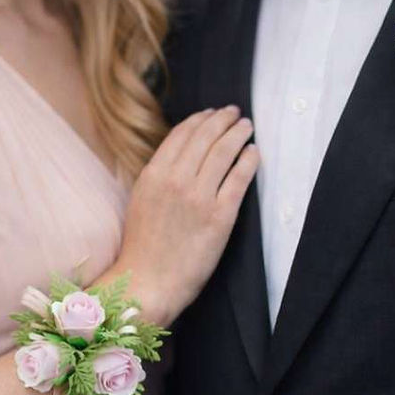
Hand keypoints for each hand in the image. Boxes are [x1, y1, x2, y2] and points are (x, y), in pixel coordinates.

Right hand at [114, 106, 258, 324]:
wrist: (148, 282)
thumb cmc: (143, 248)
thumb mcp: (140, 201)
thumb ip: (158, 177)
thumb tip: (178, 158)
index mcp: (153, 175)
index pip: (181, 135)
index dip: (199, 120)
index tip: (210, 113)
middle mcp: (176, 181)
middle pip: (205, 137)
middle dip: (222, 119)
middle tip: (233, 112)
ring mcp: (199, 198)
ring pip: (224, 152)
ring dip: (238, 133)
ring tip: (246, 126)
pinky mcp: (220, 217)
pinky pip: (239, 178)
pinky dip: (249, 160)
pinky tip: (254, 152)